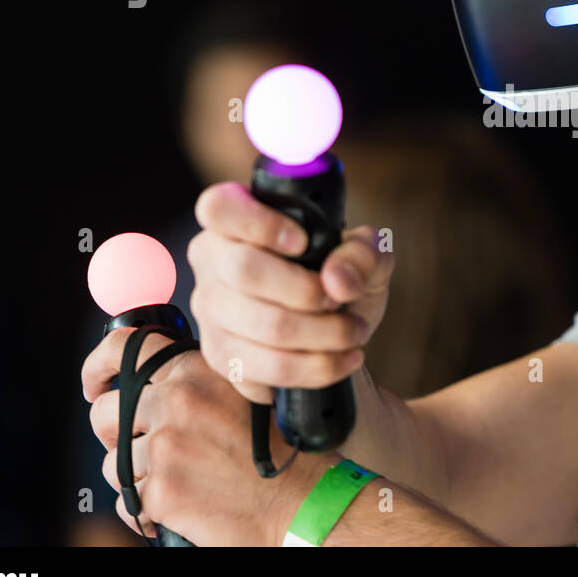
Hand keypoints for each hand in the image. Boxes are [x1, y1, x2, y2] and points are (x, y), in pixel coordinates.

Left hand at [82, 326, 334, 545]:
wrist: (303, 502)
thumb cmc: (282, 450)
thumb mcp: (246, 392)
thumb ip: (199, 381)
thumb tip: (153, 384)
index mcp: (198, 371)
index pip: (126, 348)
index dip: (98, 366)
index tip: (95, 384)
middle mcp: (178, 402)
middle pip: (105, 413)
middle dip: (117, 434)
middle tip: (143, 447)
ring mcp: (166, 448)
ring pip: (111, 462)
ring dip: (135, 476)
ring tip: (177, 480)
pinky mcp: (161, 492)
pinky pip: (126, 503)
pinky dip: (144, 510)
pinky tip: (176, 507)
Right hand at [187, 182, 395, 402]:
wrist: (337, 333)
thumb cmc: (342, 280)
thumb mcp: (367, 256)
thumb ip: (364, 253)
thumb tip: (338, 280)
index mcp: (237, 222)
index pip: (219, 207)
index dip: (258, 223)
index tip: (302, 241)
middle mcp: (213, 262)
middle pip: (244, 270)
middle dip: (307, 290)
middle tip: (339, 299)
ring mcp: (210, 311)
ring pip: (264, 326)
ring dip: (324, 334)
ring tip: (354, 332)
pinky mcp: (221, 357)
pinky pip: (267, 369)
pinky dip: (316, 368)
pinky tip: (341, 360)